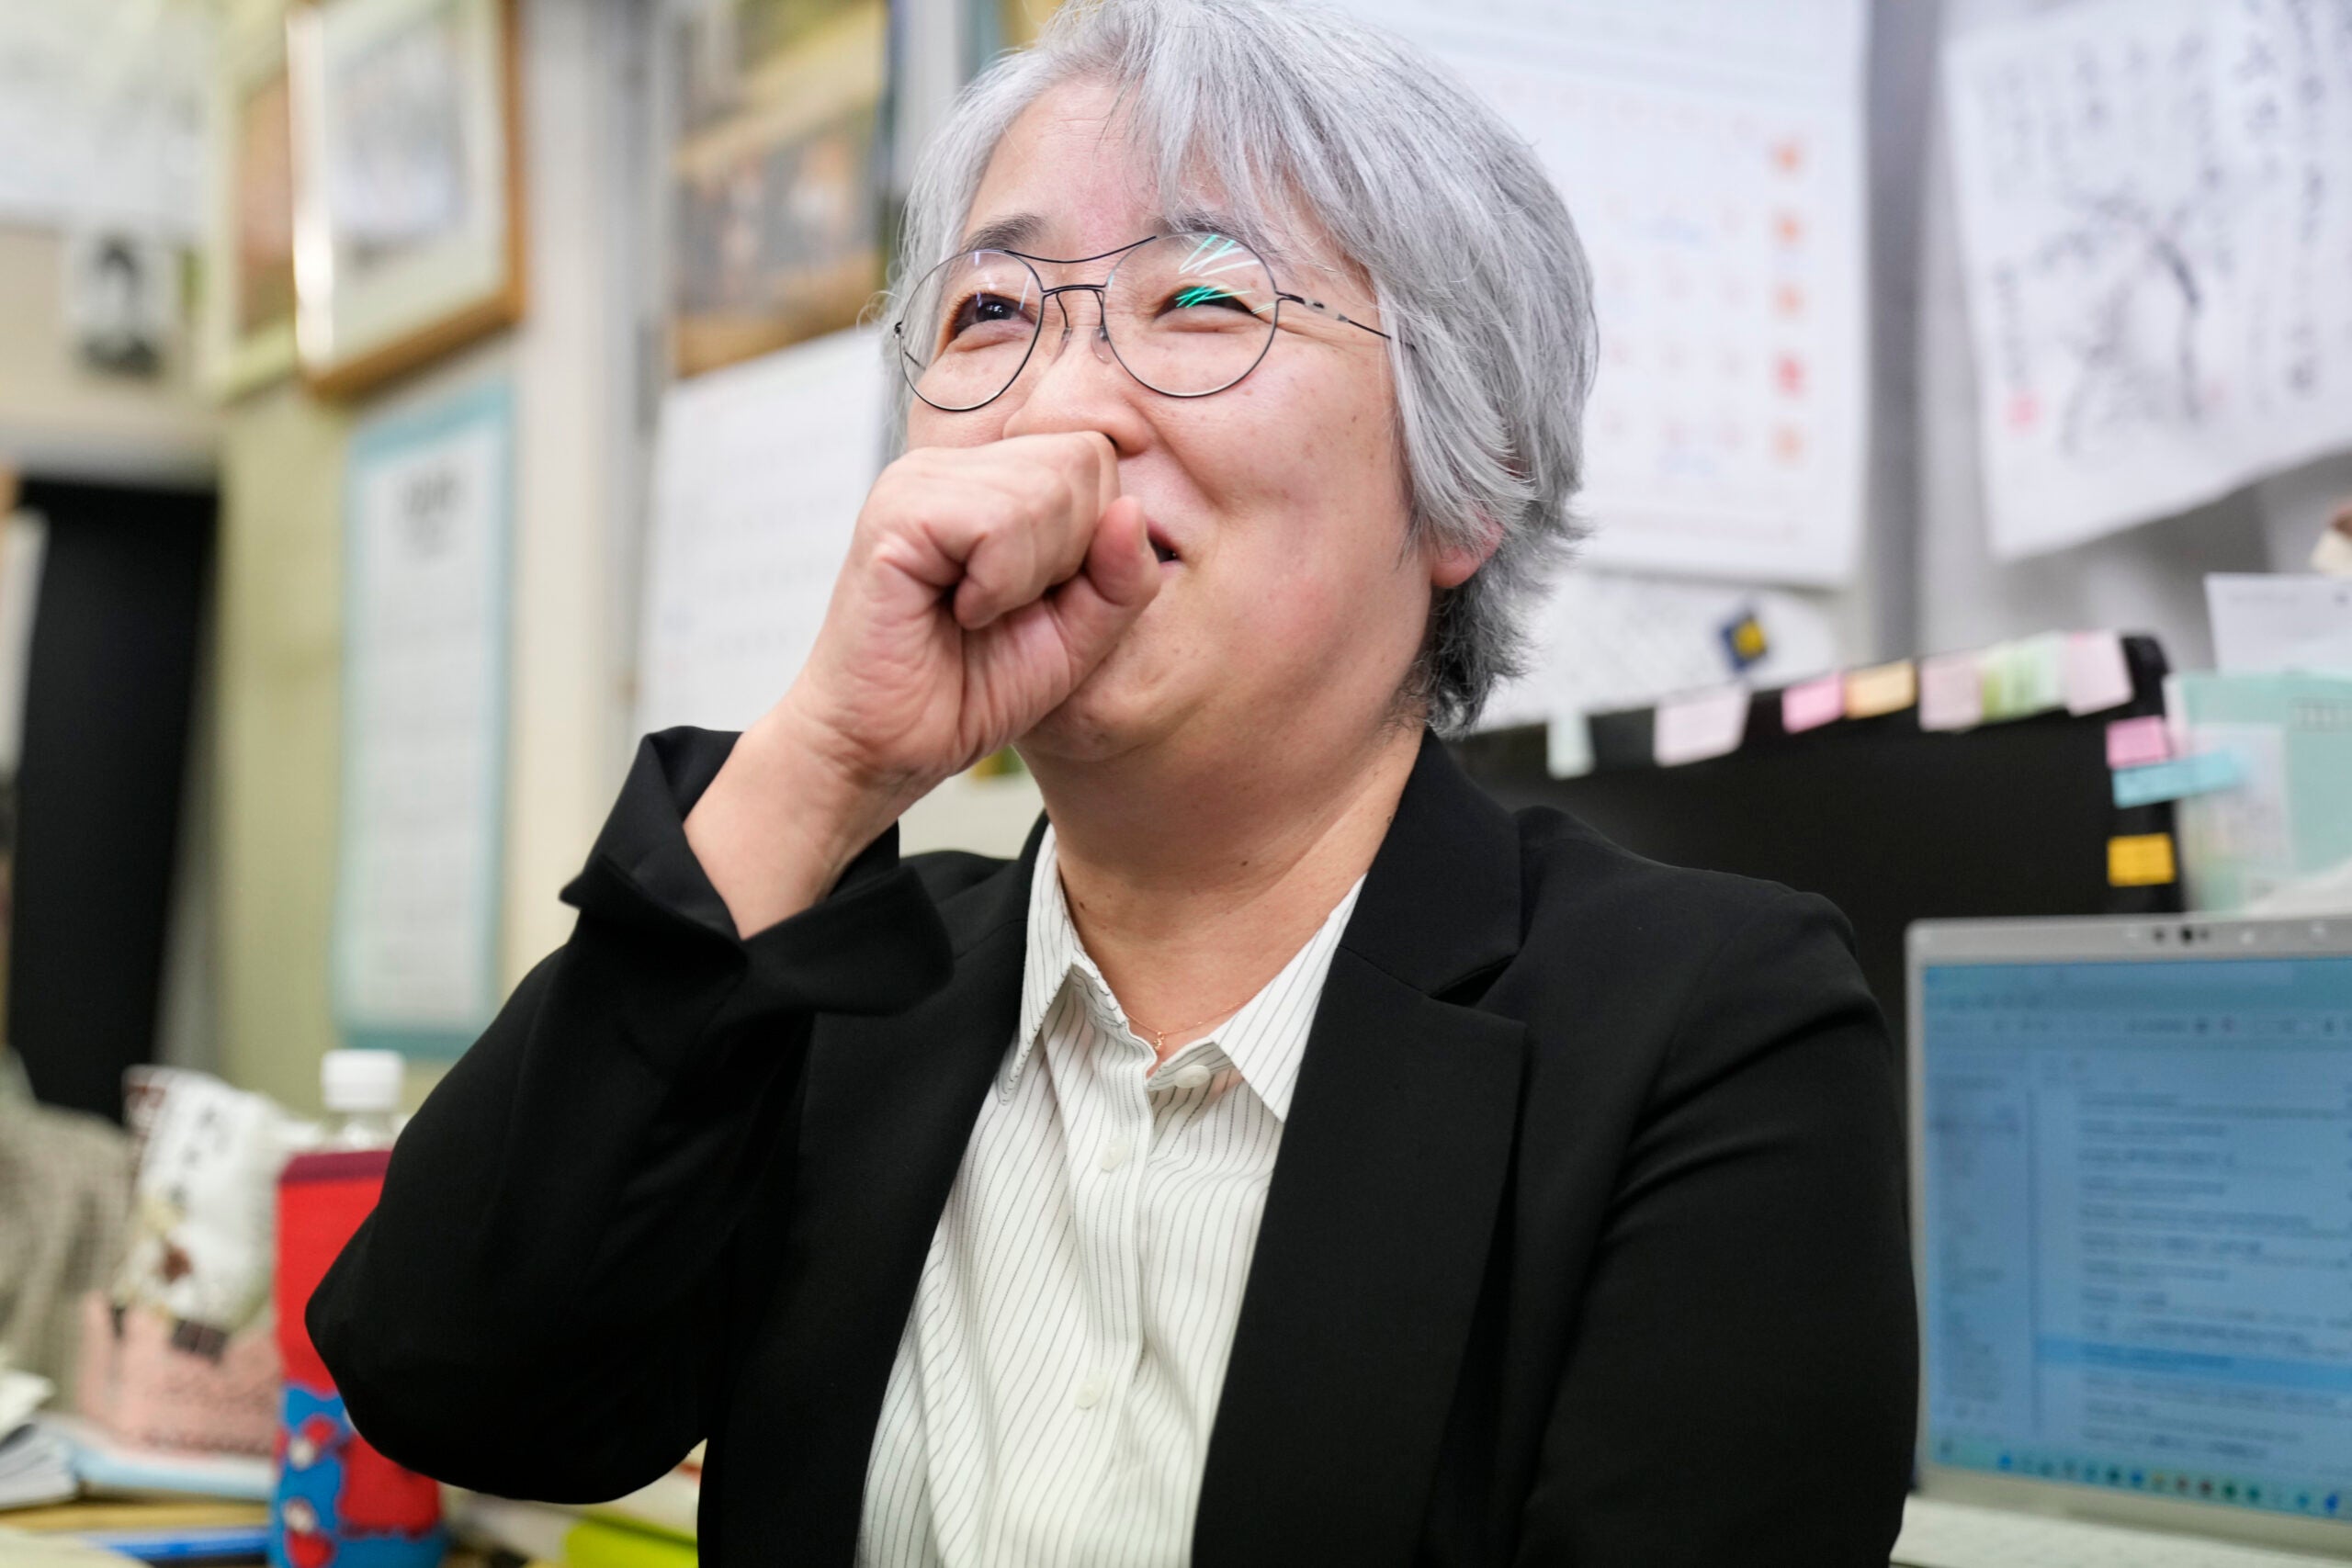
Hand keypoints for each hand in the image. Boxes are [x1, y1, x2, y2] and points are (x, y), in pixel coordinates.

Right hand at [685, 432, 1160, 933]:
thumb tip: (1132, 509)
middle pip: (1083, 458)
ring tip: (978, 611)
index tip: (1040, 597)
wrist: (886, 750)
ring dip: (1032, 575)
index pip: (1095, 455)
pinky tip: (959, 610)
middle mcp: (954, 466)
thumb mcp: (1075, 638)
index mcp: (992, 480)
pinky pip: (997, 522)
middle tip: (1008, 606)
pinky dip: (998, 585)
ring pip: (1047, 486)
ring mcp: (920, 481)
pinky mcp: (896, 513)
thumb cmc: (968, 692)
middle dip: (1072, 552)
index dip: (1096, 538)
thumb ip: (1119, 580)